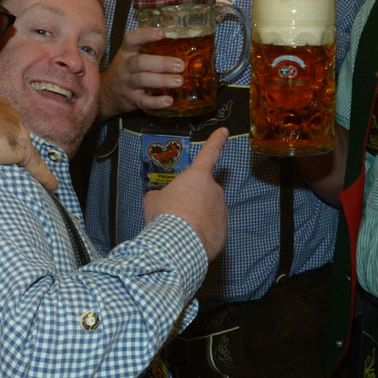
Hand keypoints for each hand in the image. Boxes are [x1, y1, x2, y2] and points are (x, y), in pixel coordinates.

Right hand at [0, 85, 57, 190]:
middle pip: (6, 120)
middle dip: (5, 132)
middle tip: (0, 145)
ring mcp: (12, 127)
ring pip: (22, 141)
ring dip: (22, 153)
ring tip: (26, 167)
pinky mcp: (20, 148)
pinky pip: (36, 164)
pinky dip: (44, 175)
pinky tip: (52, 186)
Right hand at [98, 27, 185, 119]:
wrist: (106, 95)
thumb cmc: (125, 71)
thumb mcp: (129, 57)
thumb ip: (147, 49)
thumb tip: (179, 42)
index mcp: (126, 53)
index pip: (131, 40)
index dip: (146, 35)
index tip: (162, 33)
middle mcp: (125, 67)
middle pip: (140, 62)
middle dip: (161, 63)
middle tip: (180, 65)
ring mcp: (127, 84)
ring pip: (142, 80)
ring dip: (162, 80)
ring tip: (179, 81)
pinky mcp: (131, 100)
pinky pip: (143, 101)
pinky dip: (156, 102)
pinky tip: (169, 100)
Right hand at [143, 128, 228, 259]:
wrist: (176, 246)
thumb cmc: (165, 216)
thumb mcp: (153, 200)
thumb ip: (160, 195)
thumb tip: (160, 199)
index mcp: (198, 176)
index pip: (209, 153)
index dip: (216, 141)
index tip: (225, 131)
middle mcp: (214, 190)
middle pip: (204, 191)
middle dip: (193, 199)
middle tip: (176, 212)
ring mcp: (221, 211)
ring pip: (209, 211)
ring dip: (197, 217)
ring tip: (180, 230)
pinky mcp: (223, 231)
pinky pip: (212, 229)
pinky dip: (202, 233)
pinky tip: (189, 241)